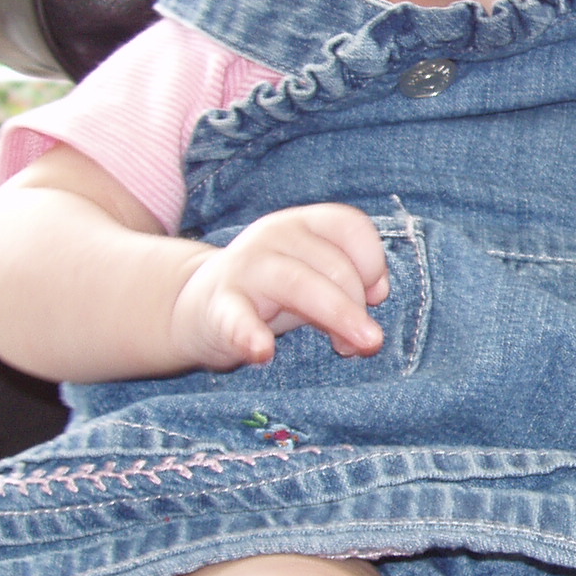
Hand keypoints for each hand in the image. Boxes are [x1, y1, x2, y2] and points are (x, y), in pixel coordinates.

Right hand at [169, 202, 390, 371]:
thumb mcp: (313, 278)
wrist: (197, 305)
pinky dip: (250, 334)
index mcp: (303, 223)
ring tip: (351, 348)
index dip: (373, 262)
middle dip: (358, 306)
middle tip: (368, 343)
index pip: (350, 226)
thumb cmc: (271, 291)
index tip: (375, 297)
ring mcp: (244, 269)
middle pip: (333, 265)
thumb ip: (349, 284)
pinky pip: (236, 318)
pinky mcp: (218, 307)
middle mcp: (274, 235)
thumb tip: (377, 302)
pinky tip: (262, 351)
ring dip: (335, 316)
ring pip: (298, 284)